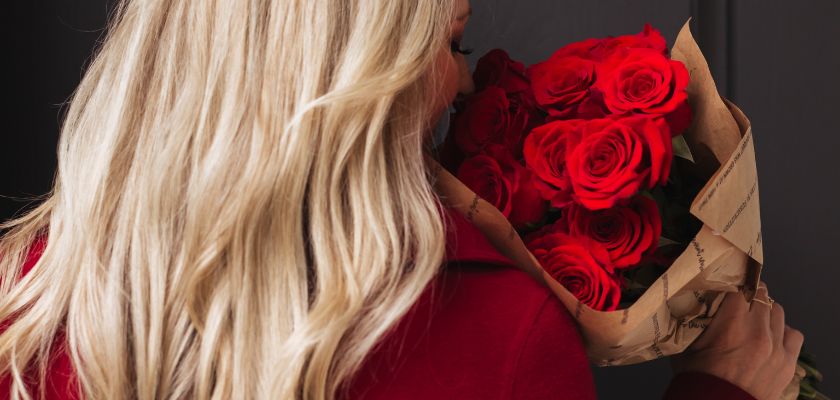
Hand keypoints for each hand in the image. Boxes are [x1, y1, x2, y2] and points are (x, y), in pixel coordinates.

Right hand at [670, 281, 804, 399]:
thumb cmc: (698, 375)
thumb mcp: (688, 343)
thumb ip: (696, 319)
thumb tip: (696, 300)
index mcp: (731, 322)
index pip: (740, 287)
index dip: (734, 284)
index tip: (729, 286)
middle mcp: (758, 330)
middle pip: (762, 295)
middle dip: (750, 295)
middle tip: (740, 301)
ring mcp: (777, 346)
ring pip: (778, 311)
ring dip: (766, 311)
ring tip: (756, 318)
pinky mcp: (788, 361)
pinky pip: (794, 334)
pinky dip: (783, 330)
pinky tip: (772, 335)